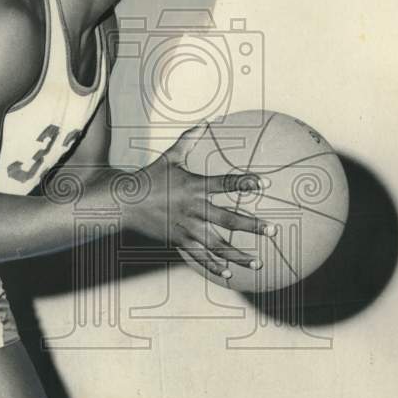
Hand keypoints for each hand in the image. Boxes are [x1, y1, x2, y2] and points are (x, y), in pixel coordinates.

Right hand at [128, 122, 276, 280]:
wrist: (124, 203)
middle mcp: (193, 209)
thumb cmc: (149, 177)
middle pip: (228, 220)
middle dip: (252, 226)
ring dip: (239, 255)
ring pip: (217, 245)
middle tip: (273, 230)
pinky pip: (199, 257)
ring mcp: (186, 228)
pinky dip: (214, 267)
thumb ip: (188, 140)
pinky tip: (229, 274)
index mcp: (194, 187)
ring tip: (259, 262)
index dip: (245, 182)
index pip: (225, 183)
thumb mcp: (169, 157)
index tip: (264, 183)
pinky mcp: (178, 240)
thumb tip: (205, 122)